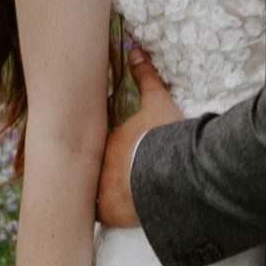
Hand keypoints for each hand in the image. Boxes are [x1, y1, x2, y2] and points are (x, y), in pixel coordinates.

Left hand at [96, 45, 181, 227]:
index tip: (121, 149)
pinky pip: (102, 215)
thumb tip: (134, 51)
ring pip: (95, 191)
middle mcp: (100, 165)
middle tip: (114, 173)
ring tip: (112, 195)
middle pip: (96, 167)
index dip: (112, 146)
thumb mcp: (158, 102)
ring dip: (102, 192)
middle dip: (101, 169)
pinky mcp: (111, 214)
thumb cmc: (164, 137)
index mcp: (110, 140)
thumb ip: (146, 77)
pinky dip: (106, 214)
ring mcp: (103, 191)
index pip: (102, 142)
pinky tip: (112, 214)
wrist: (171, 174)